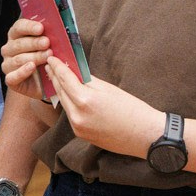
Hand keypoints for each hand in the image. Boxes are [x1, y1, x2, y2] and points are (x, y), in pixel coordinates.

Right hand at [0, 17, 51, 99]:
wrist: (43, 83)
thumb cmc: (45, 61)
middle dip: (34, 43)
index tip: (41, 28)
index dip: (29, 27)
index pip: (19, 27)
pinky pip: (13, 76)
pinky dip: (22, 71)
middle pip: (19, 44)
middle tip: (47, 42)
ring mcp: (8, 65)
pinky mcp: (10, 80)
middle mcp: (9, 49)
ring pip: (18, 59)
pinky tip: (32, 67)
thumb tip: (58, 31)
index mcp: (16, 36)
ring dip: (34, 57)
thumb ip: (49, 38)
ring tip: (48, 56)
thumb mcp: (48, 47)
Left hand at [45, 61, 165, 159]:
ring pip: (64, 104)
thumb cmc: (133, 109)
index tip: (51, 58)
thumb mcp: (110, 89)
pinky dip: (68, 104)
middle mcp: (77, 115)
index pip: (65, 79)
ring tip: (56, 78)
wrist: (145, 136)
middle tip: (50, 65)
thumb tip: (76, 72)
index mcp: (85, 100)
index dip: (57, 67)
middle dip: (55, 77)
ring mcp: (77, 127)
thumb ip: (89, 80)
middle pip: (61, 92)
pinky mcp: (81, 135)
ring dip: (60, 91)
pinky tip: (68, 96)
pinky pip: (70, 115)